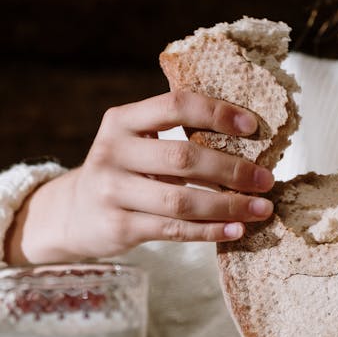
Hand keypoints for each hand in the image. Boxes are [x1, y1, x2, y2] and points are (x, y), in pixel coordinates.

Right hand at [6, 91, 274, 263]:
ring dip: (228, 205)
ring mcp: (112, 191)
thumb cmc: (123, 171)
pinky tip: (236, 230)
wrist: (72, 214)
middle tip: (265, 179)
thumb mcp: (135, 142)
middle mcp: (113, 151)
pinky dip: (209, 230)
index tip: (252, 128)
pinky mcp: (118, 227)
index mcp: (122, 120)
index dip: (217, 113)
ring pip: (181, 200)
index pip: (175, 105)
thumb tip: (245, 138)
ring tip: (260, 209)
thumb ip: (173, 134)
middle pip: (183, 157)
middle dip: (232, 169)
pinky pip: (173, 230)